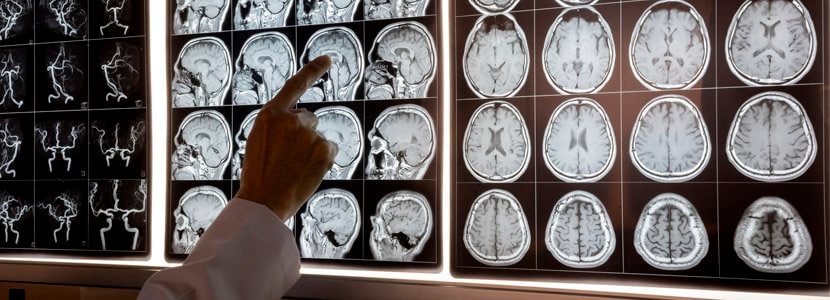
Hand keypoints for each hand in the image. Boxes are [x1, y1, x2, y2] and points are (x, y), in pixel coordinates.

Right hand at [235, 56, 337, 220]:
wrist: (264, 201)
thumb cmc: (260, 174)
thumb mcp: (260, 139)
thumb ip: (279, 124)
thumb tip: (304, 118)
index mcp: (270, 114)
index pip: (295, 86)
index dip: (313, 70)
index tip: (328, 59)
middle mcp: (291, 119)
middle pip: (308, 118)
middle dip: (303, 134)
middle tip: (287, 159)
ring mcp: (309, 133)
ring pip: (318, 137)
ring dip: (311, 149)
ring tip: (293, 168)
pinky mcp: (324, 148)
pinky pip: (329, 150)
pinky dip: (322, 160)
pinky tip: (307, 172)